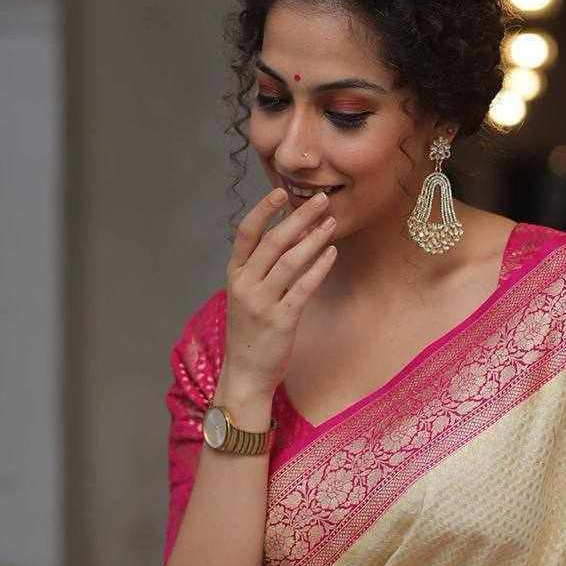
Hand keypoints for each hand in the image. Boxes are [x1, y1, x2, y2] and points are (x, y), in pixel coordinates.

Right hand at [223, 188, 337, 396]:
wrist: (246, 374)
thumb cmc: (250, 333)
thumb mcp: (247, 297)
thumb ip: (262, 269)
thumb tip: (291, 236)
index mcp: (235, 275)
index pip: (246, 233)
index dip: (264, 210)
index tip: (282, 191)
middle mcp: (245, 285)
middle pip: (274, 241)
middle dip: (299, 217)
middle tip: (321, 200)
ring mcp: (262, 303)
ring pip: (290, 261)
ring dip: (314, 238)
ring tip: (331, 223)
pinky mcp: (281, 320)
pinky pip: (303, 287)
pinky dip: (319, 268)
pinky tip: (331, 253)